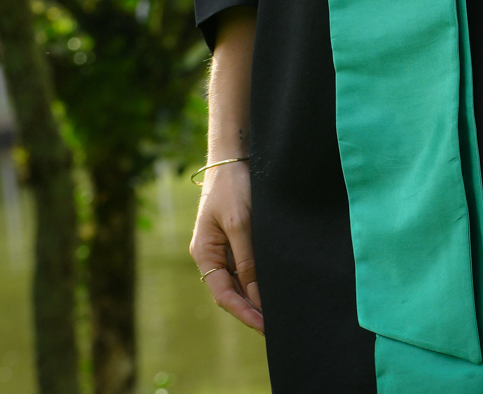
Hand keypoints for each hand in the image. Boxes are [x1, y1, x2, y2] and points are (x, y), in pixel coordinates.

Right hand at [189, 162, 263, 332]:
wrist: (233, 154)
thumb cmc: (232, 186)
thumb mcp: (240, 223)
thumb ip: (247, 259)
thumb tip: (256, 294)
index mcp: (204, 253)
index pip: (223, 294)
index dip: (244, 312)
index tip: (264, 326)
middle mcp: (211, 254)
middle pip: (231, 291)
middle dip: (251, 308)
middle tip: (277, 324)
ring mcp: (223, 247)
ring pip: (239, 280)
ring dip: (256, 295)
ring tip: (278, 310)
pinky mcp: (235, 237)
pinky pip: (245, 265)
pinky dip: (258, 278)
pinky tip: (274, 285)